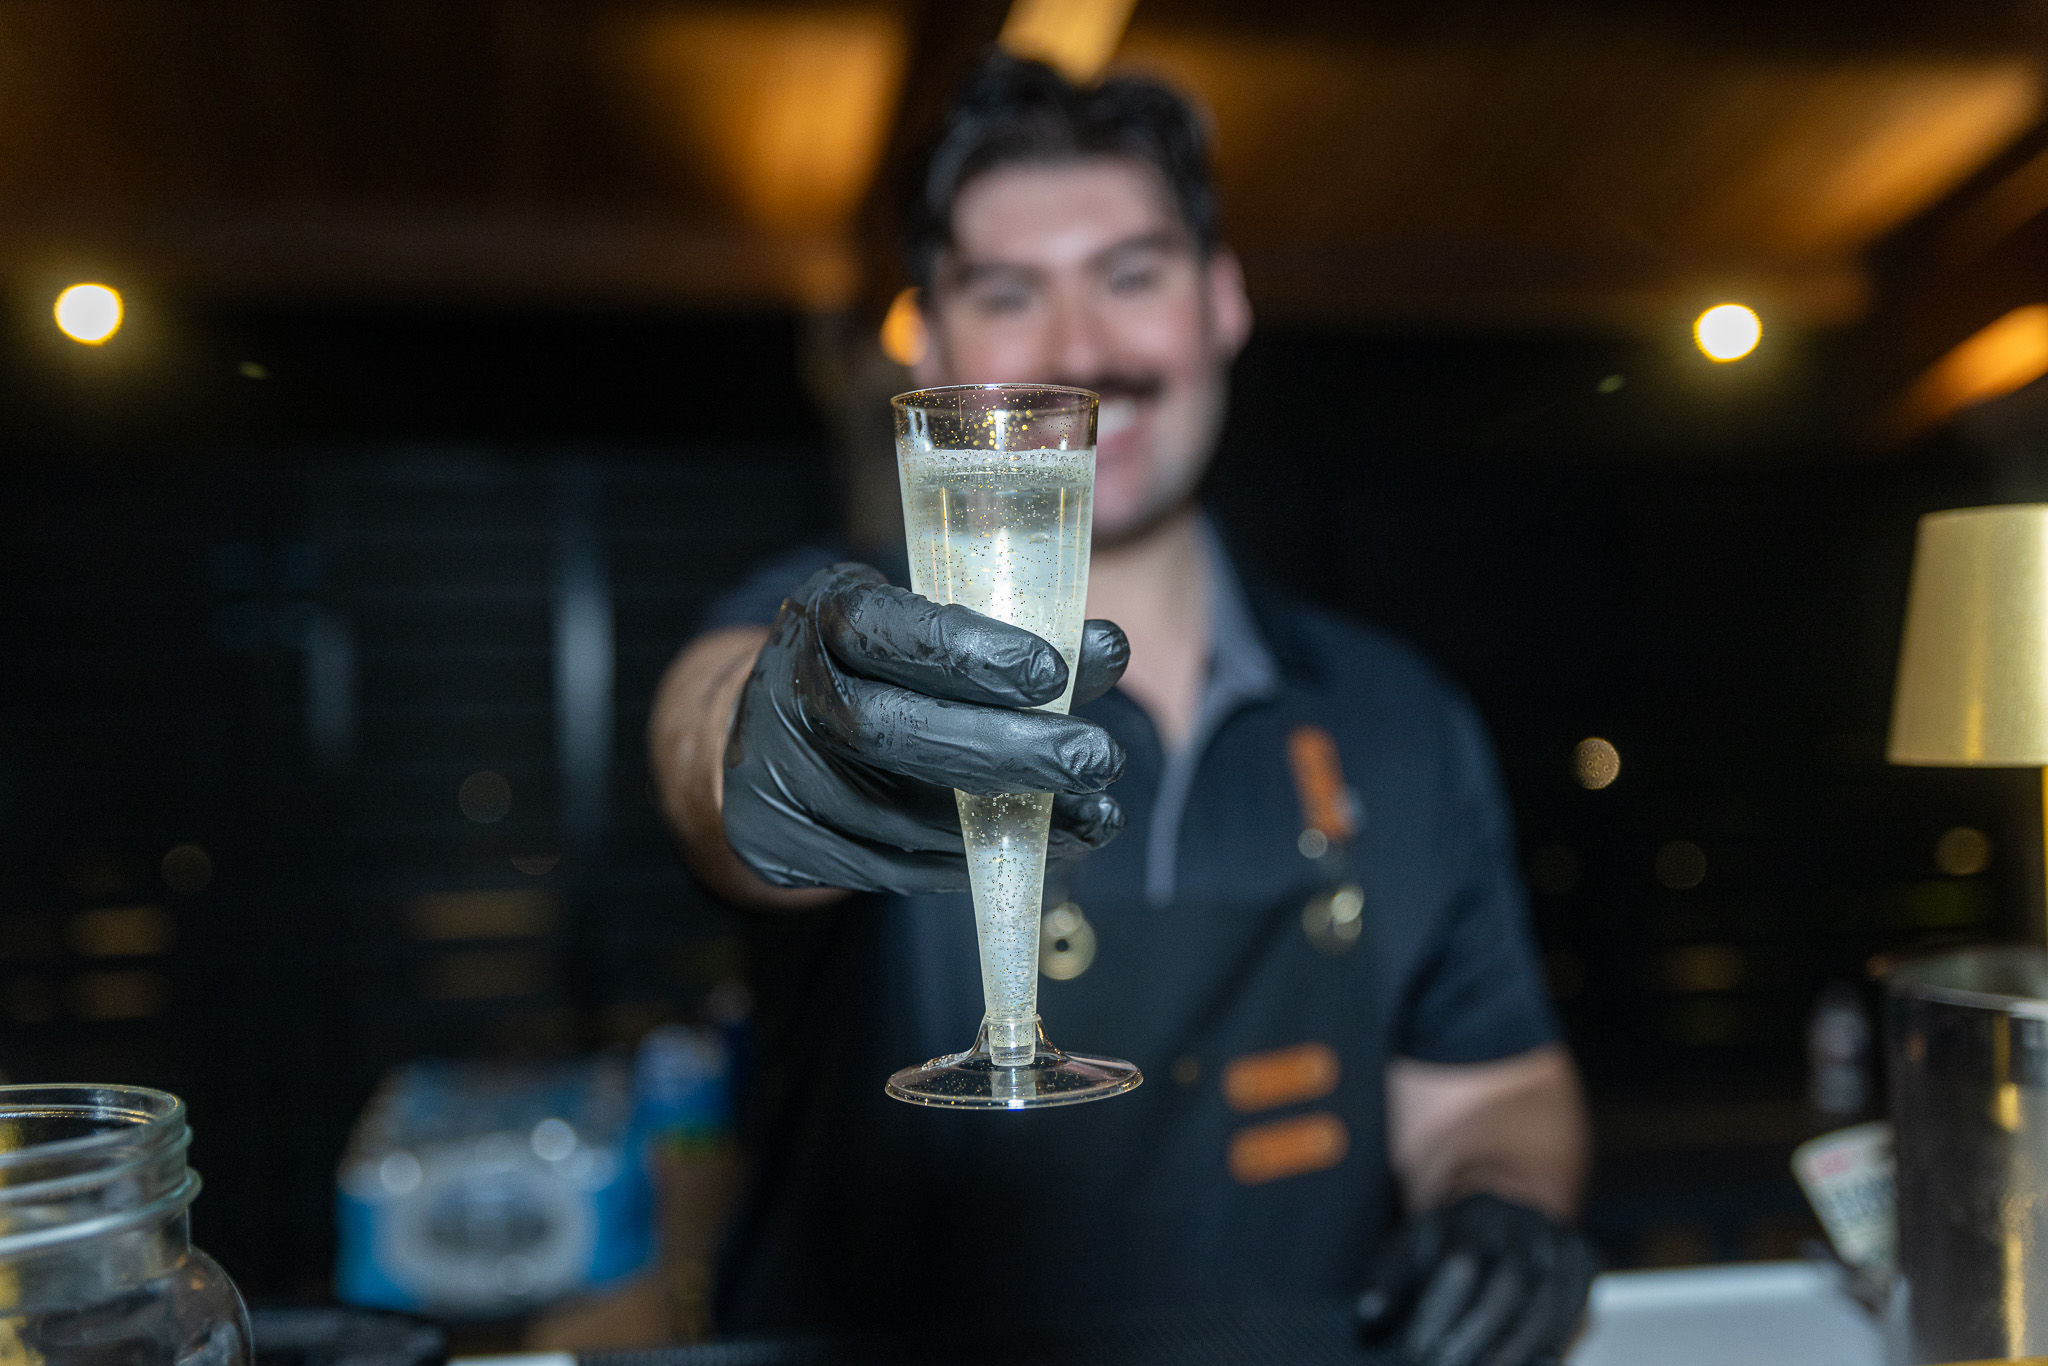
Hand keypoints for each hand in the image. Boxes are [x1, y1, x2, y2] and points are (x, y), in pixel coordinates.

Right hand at [721, 563, 1128, 893]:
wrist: (758, 734)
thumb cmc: (867, 665)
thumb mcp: (921, 623)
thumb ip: (1007, 638)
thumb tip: (1109, 652)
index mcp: (824, 616)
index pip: (892, 631)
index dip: (973, 653)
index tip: (1055, 671)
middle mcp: (794, 696)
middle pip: (896, 731)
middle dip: (1009, 749)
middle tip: (1098, 758)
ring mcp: (785, 782)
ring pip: (905, 817)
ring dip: (1016, 822)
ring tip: (1096, 817)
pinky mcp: (788, 850)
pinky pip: (899, 870)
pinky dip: (982, 860)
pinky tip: (1046, 847)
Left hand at [1355, 1193, 1597, 1365]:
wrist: (1507, 1197)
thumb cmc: (1451, 1237)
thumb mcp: (1412, 1244)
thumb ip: (1388, 1278)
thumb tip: (1368, 1317)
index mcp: (1470, 1215)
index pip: (1458, 1267)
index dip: (1439, 1315)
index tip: (1415, 1354)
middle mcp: (1517, 1224)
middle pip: (1505, 1288)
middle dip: (1477, 1339)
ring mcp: (1554, 1241)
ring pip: (1544, 1301)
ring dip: (1516, 1349)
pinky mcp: (1582, 1259)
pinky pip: (1574, 1306)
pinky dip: (1556, 1342)